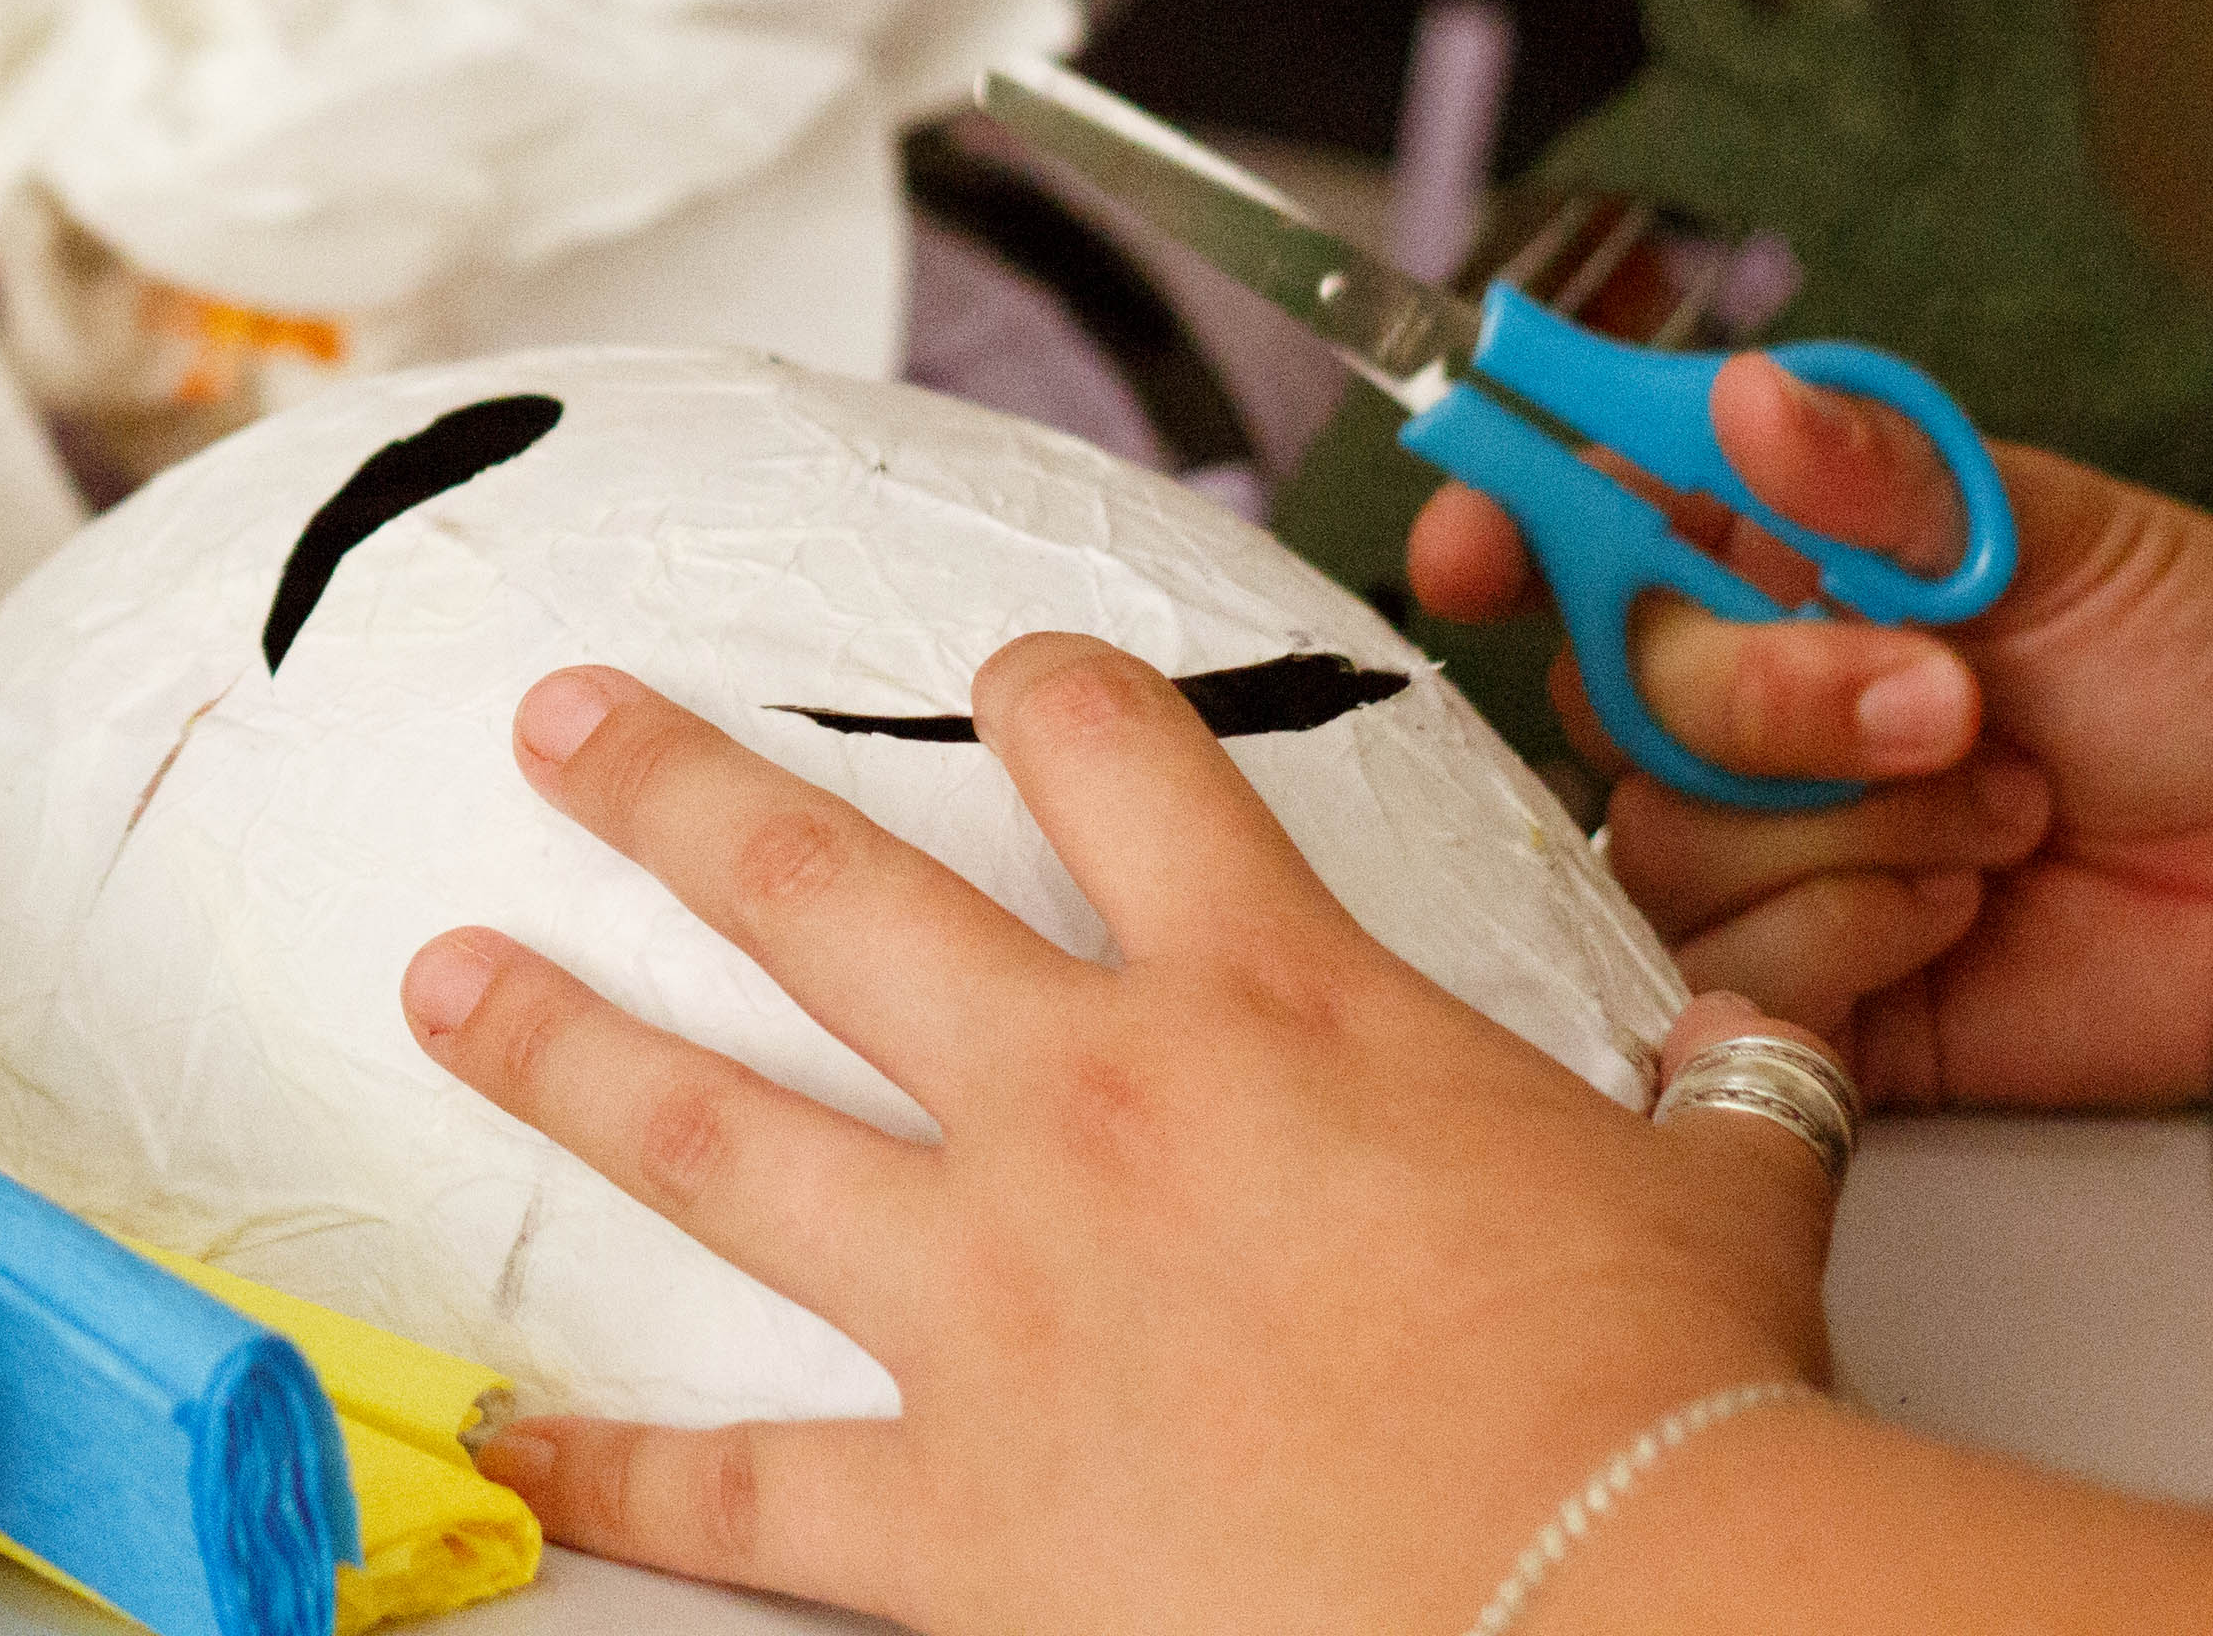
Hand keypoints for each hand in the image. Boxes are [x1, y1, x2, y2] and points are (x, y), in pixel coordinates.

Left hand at [400, 649, 1835, 1635]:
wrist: (1618, 1613)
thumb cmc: (1668, 1413)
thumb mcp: (1721, 1197)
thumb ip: (1716, 1097)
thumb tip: (1771, 1046)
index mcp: (1263, 1007)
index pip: (1115, 760)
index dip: (1049, 692)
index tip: (999, 671)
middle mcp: (1082, 1111)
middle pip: (821, 891)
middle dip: (667, 790)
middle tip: (557, 722)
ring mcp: (986, 1300)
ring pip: (709, 1132)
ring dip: (555, 1044)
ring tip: (441, 980)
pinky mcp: (945, 1506)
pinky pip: (731, 1482)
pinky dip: (598, 1461)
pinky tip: (501, 1433)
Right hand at [1409, 359, 2212, 1106]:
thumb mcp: (2058, 536)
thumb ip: (1879, 475)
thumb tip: (1744, 396)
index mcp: (1777, 568)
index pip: (1577, 532)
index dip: (1504, 532)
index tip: (1481, 555)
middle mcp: (1751, 707)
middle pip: (1605, 697)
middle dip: (1765, 697)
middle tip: (1940, 695)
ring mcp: (1771, 851)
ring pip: (1656, 837)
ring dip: (1844, 827)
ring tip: (1997, 814)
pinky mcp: (1807, 988)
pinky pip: (1722, 970)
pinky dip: (1849, 940)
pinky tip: (1960, 913)